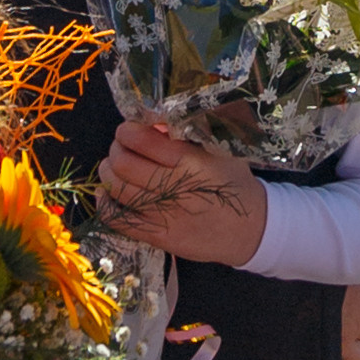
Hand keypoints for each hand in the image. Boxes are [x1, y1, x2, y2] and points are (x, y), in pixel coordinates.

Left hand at [95, 118, 268, 263]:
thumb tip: (152, 122)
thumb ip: (188, 136)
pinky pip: (120, 220)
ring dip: (107, 173)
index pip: (143, 140)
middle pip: (123, 164)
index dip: (127, 131)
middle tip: (119, 148)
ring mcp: (165, 214)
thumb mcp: (220, 150)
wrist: (252, 229)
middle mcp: (175, 187)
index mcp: (191, 161)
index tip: (127, 130)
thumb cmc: (234, 183)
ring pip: (118, 189)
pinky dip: (106, 204)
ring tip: (111, 167)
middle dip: (115, 150)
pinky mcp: (159, 236)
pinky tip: (107, 194)